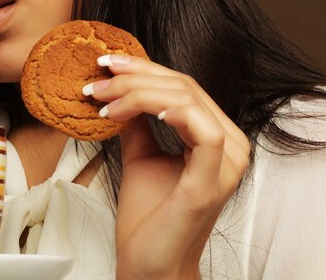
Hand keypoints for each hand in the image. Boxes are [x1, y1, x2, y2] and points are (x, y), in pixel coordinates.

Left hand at [82, 55, 249, 279]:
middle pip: (184, 86)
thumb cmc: (148, 215)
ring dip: (138, 93)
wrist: (150, 265)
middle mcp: (229, 144)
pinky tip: (141, 110)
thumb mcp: (140, 155)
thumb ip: (138, 122)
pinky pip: (203, 131)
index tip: (105, 65)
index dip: (144, 68)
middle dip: (134, 77)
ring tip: (103, 102)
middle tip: (96, 82)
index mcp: (215, 135)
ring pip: (187, 100)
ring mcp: (226, 163)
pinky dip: (172, 112)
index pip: (183, 86)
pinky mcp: (212, 182)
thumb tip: (118, 89)